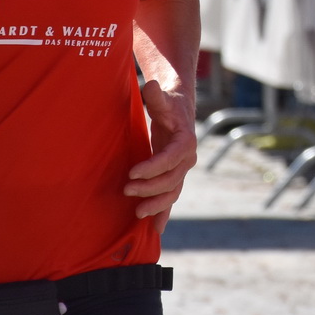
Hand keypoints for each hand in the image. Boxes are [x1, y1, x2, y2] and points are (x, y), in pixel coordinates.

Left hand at [123, 79, 197, 232]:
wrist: (178, 109)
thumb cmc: (167, 102)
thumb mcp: (161, 97)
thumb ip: (156, 96)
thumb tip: (150, 86)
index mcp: (185, 141)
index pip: (171, 159)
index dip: (153, 168)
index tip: (132, 173)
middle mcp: (187, 159)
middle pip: (171, 180)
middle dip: (150, 188)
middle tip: (126, 190)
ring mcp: (181, 170)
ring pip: (172, 193)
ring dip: (157, 205)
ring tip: (137, 214)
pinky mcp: (173, 176)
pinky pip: (171, 197)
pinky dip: (164, 213)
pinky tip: (156, 229)